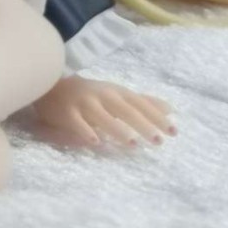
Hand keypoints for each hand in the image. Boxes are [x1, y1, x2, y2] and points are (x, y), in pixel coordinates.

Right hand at [29, 75, 176, 150]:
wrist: (53, 84)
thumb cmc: (92, 93)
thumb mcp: (118, 94)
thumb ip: (143, 102)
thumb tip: (171, 110)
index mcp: (117, 92)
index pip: (140, 104)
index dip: (156, 116)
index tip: (173, 132)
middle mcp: (103, 95)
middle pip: (125, 110)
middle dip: (142, 124)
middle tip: (158, 141)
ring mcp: (84, 103)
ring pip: (102, 116)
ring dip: (117, 129)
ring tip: (132, 144)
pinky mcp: (67, 113)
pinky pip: (77, 122)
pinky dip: (86, 131)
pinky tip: (96, 142)